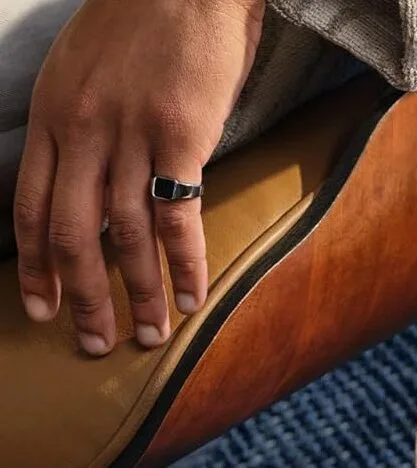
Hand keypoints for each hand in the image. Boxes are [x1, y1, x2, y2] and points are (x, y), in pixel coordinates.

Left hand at [14, 0, 264, 355]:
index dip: (34, 268)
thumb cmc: (140, 18)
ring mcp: (130, 136)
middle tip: (93, 343)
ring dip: (137, 293)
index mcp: (51, 117)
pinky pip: (177, 216)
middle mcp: (81, 133)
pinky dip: (185, 263)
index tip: (41, 309)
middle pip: (71, 234)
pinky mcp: (180, 137)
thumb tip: (90, 175)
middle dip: (82, 298)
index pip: (28, 209)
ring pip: (123, 234)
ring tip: (150, 334)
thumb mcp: (80, 67)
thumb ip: (76, 123)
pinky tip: (193, 296)